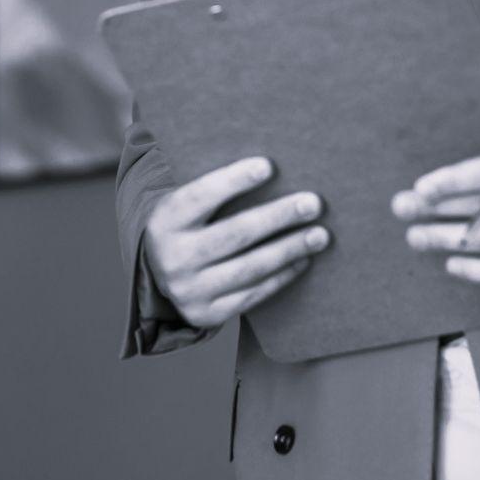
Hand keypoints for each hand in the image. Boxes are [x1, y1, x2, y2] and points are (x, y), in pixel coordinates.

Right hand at [144, 157, 329, 328]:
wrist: (158, 274)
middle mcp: (174, 257)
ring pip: (250, 267)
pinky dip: (282, 276)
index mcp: (164, 220)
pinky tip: (303, 260)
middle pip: (235, 233)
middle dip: (278, 216)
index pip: (200, 196)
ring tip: (320, 234)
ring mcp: (190, 290)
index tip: (269, 165)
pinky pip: (253, 294)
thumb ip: (214, 192)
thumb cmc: (187, 225)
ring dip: (290, 249)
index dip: (234, 180)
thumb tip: (271, 170)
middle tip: (313, 203)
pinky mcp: (207, 314)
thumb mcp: (185, 206)